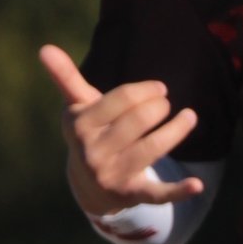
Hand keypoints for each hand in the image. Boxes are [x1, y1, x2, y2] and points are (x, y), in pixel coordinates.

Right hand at [38, 44, 206, 218]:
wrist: (88, 186)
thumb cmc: (89, 134)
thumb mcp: (78, 108)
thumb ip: (66, 78)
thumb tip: (44, 48)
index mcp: (79, 126)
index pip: (122, 99)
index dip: (145, 91)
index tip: (160, 90)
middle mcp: (92, 152)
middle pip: (138, 121)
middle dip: (158, 107)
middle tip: (166, 104)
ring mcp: (111, 175)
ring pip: (152, 148)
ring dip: (177, 130)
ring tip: (190, 117)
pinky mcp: (130, 195)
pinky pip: (157, 193)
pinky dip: (178, 191)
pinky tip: (197, 185)